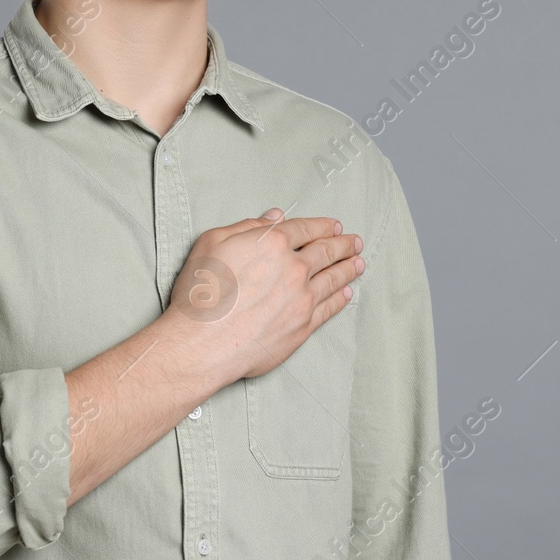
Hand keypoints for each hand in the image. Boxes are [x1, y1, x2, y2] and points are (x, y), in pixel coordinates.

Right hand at [164, 208, 364, 382]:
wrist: (202, 342)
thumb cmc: (201, 293)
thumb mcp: (212, 243)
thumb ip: (246, 226)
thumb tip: (274, 217)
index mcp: (273, 242)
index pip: (306, 229)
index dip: (323, 226)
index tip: (335, 226)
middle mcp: (294, 268)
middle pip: (327, 252)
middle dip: (344, 244)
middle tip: (355, 242)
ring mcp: (302, 298)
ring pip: (334, 279)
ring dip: (349, 268)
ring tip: (359, 263)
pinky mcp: (303, 326)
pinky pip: (330, 308)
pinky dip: (341, 298)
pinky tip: (347, 293)